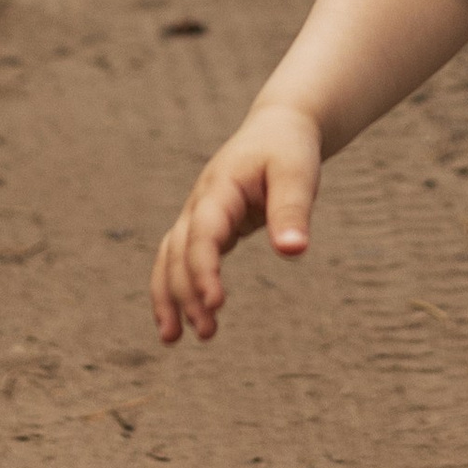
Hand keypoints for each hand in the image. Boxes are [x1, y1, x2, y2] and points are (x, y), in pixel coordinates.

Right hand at [150, 101, 323, 345]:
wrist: (277, 128)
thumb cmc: (289, 149)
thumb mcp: (297, 173)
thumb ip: (293, 210)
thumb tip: (294, 251)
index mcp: (220, 188)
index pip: (203, 233)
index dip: (204, 269)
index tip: (216, 303)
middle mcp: (200, 203)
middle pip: (179, 251)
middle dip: (187, 293)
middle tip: (206, 333)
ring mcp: (198, 214)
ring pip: (170, 258)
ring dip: (169, 296)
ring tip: (172, 339)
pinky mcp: (206, 226)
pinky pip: (181, 259)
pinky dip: (177, 288)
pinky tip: (182, 319)